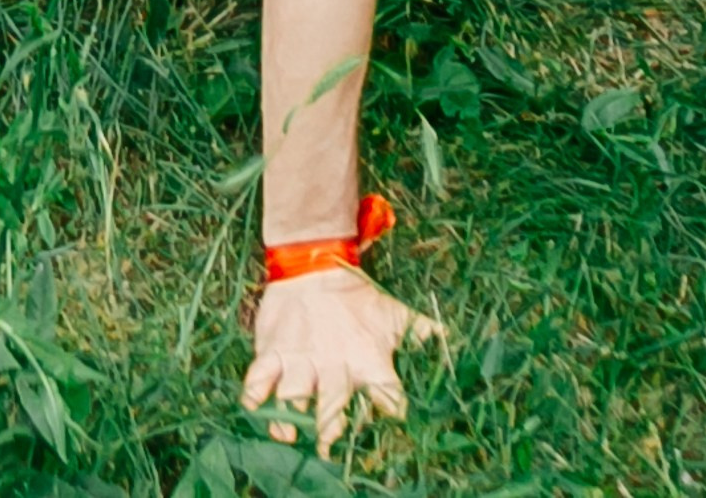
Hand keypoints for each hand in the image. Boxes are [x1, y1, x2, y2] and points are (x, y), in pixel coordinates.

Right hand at [246, 269, 440, 447]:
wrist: (315, 259)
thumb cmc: (357, 295)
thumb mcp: (392, 313)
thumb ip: (420, 331)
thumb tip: (451, 339)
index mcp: (368, 360)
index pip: (388, 395)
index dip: (393, 410)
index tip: (393, 420)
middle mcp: (335, 364)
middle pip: (333, 406)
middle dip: (329, 429)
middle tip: (326, 446)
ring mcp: (301, 357)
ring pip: (293, 396)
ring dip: (289, 418)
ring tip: (287, 433)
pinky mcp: (274, 348)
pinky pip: (260, 376)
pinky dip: (255, 395)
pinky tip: (254, 408)